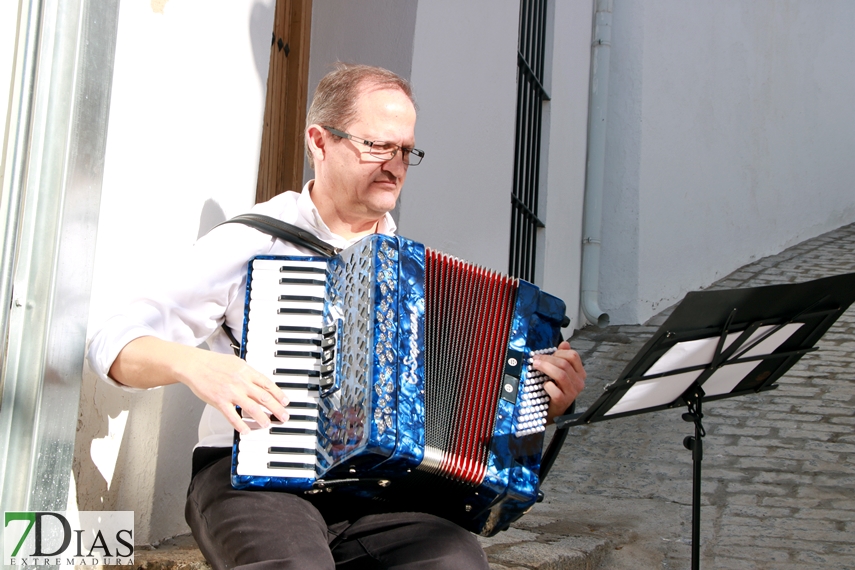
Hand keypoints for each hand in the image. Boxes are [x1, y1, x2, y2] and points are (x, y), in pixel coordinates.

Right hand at [176, 348, 290, 434]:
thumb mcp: (236, 362)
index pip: (268, 384)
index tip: (285, 402)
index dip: (279, 394)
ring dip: (262, 418)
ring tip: (268, 424)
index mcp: (247, 371)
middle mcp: (241, 382)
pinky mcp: (219, 401)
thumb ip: (249, 373)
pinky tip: (246, 431)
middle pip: (264, 397)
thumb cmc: (214, 363)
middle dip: (277, 409)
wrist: (195, 365)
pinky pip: (232, 416)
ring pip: (251, 408)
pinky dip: (240, 425)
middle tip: (284, 417)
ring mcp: (230, 392)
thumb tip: (261, 381)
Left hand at [530, 340, 585, 423]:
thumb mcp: (560, 372)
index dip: (558, 352)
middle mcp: (578, 382)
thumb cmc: (556, 389)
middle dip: (547, 359)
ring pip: (561, 374)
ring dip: (546, 367)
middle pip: (565, 364)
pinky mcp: (563, 401)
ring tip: (536, 365)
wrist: (552, 410)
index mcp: (579, 373)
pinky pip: (555, 390)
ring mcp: (572, 393)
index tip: (546, 354)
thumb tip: (565, 344)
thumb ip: (562, 357)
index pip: (573, 356)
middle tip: (536, 359)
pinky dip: (548, 385)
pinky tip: (544, 384)